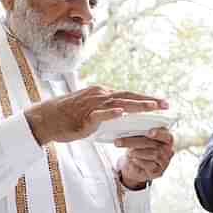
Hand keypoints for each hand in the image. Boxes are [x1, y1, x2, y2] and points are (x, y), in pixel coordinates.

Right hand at [24, 86, 167, 143]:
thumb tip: (123, 117)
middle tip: (166, 105)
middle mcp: (100, 95)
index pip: (129, 94)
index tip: (161, 102)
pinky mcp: (84, 116)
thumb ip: (107, 112)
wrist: (46, 118)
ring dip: (137, 105)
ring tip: (152, 107)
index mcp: (102, 94)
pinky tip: (123, 113)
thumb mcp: (91, 112)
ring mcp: (92, 104)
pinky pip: (100, 113)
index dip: (146, 98)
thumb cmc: (68, 117)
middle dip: (148, 100)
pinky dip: (112, 112)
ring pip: (119, 103)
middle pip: (129, 96)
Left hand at [115, 128, 174, 188]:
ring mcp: (164, 162)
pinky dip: (138, 162)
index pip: (166, 135)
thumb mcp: (140, 139)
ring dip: (136, 153)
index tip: (149, 133)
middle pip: (153, 145)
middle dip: (134, 142)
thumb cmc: (140, 149)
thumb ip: (140, 134)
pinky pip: (149, 166)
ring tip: (129, 152)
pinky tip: (133, 160)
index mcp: (166, 139)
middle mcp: (168, 150)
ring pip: (152, 155)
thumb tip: (129, 130)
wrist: (135, 166)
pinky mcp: (158, 172)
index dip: (158, 133)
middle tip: (120, 142)